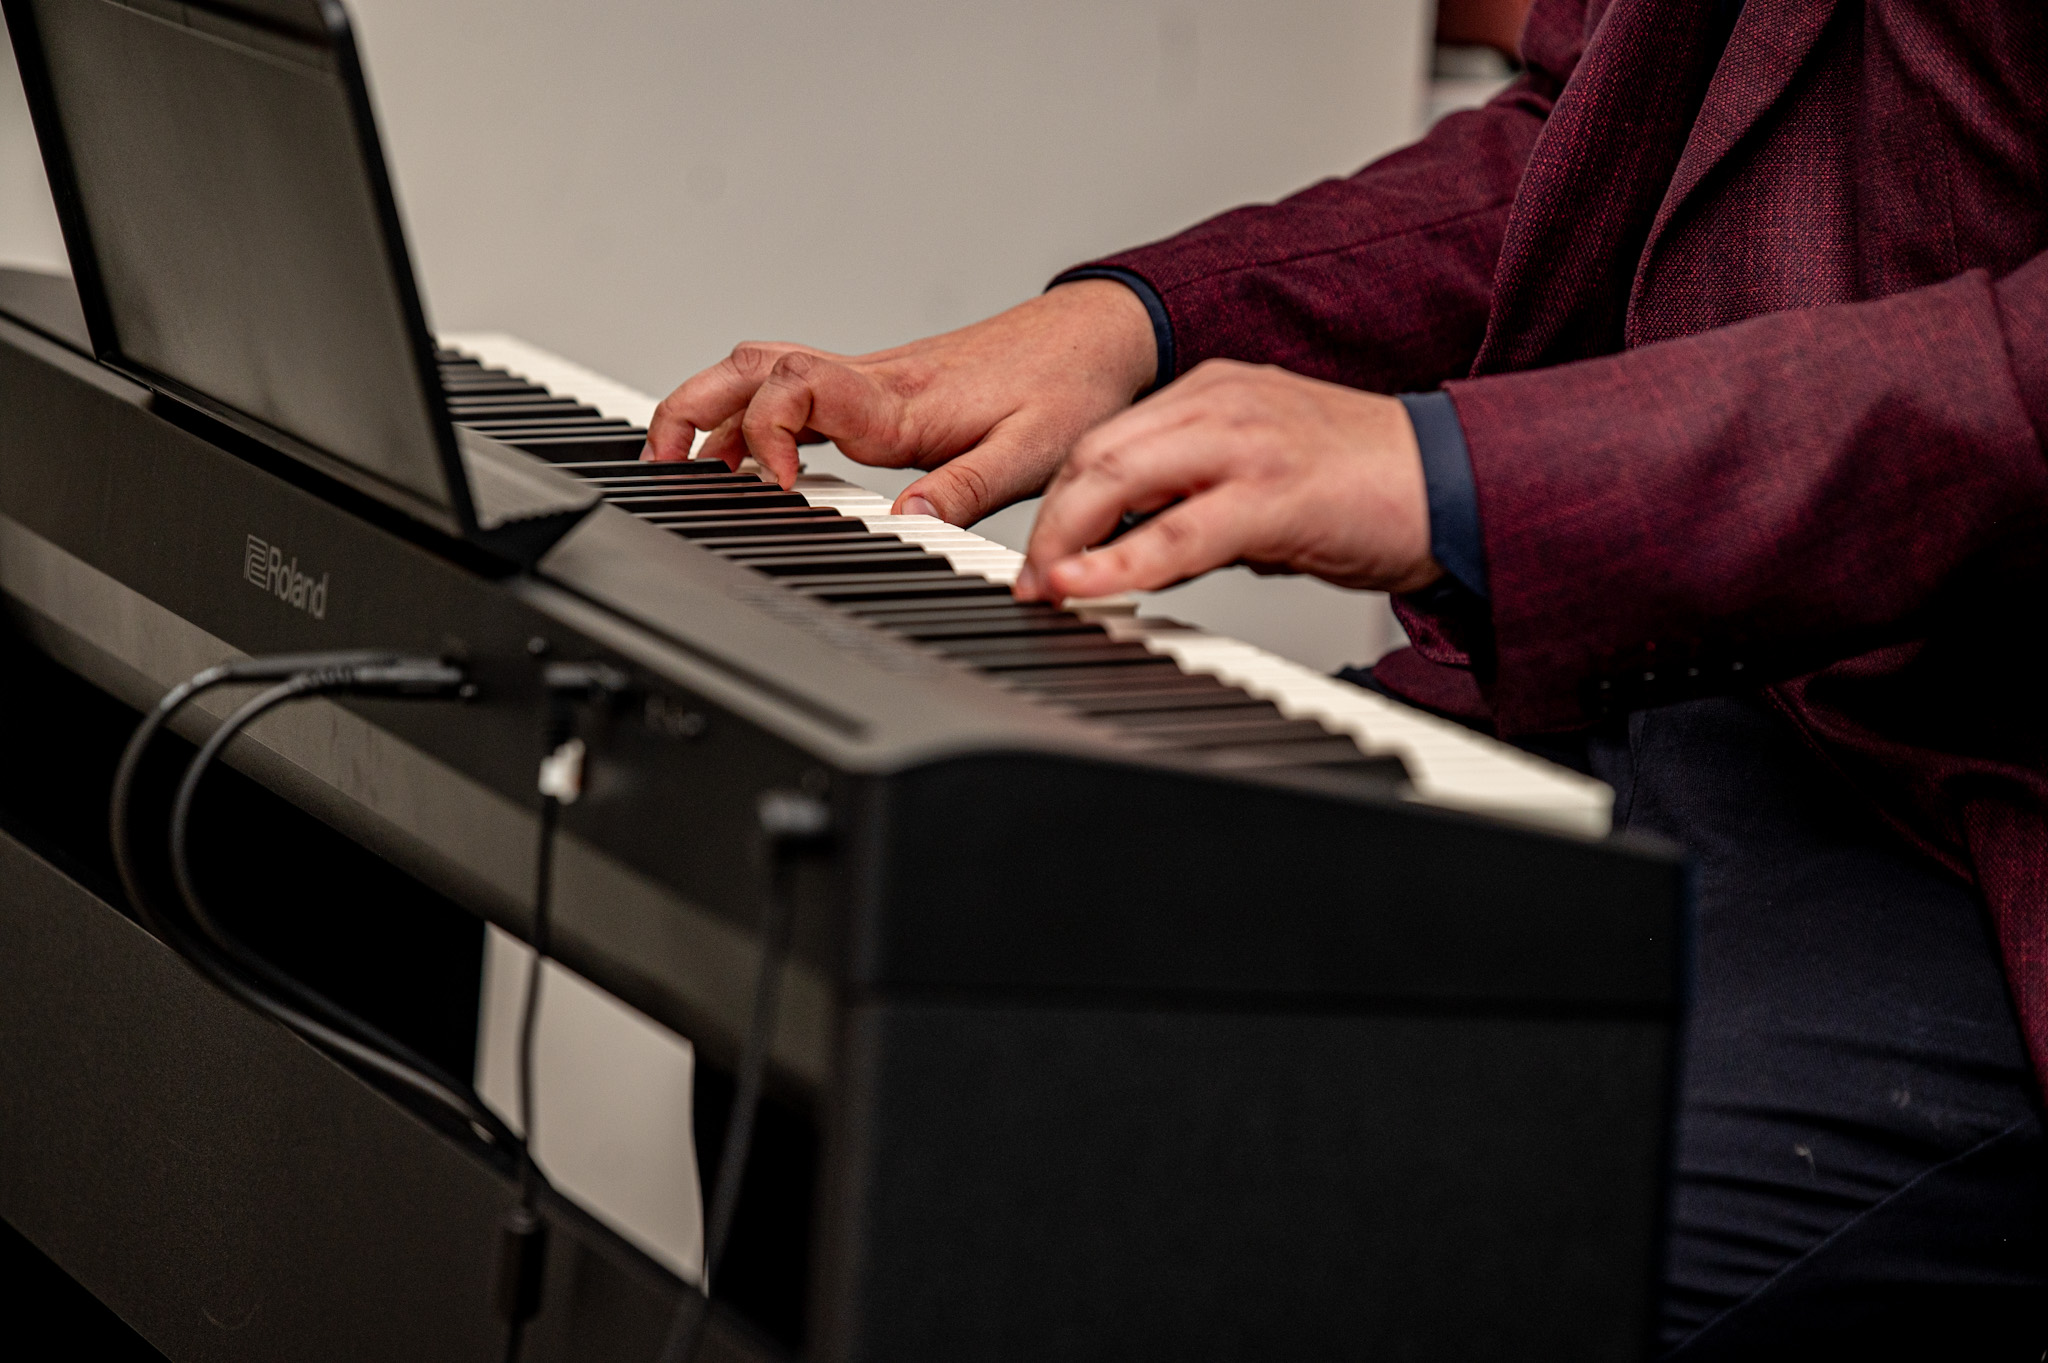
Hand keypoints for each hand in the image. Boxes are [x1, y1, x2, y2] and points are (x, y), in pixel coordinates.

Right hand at [644, 281, 1155, 522]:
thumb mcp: (1033, 455)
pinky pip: (792, 388)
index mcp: (897, 402)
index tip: (774, 493)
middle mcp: (871, 382)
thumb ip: (964, 494)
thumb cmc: (1072, 387)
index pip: (791, 391)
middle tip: (659, 466)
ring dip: (709, 410)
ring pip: (759, 371)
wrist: (1102, 336)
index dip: (759, 436)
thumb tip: (903, 529)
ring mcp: (870, 381)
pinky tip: (747, 460)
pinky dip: (751, 417)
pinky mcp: (879, 389)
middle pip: (748, 368)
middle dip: (687, 411)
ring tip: (679, 466)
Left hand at [1014, 360, 1442, 600]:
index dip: (1057, 502)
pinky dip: (1120, 564)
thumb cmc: (1370, 491)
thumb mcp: (1261, 487)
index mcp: (1214, 392)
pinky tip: (1087, 587)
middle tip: (1028, 582)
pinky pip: (1176, 532)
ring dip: (1067, 541)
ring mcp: (1246, 442)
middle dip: (1048, 525)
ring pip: (1118, 479)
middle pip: (1093, 454)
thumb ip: (1195, 506)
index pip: (1103, 439)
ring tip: (1047, 589)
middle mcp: (1221, 402)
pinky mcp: (1274, 493)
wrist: (1462, 484)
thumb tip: (1132, 555)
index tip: (1038, 557)